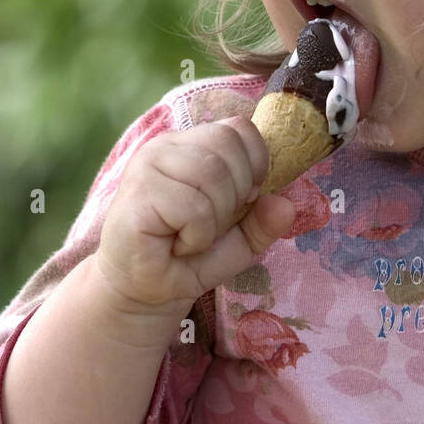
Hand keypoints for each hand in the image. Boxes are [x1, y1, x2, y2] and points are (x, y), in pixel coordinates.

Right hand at [94, 117, 295, 311]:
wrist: (141, 294)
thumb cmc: (185, 260)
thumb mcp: (238, 242)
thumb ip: (263, 222)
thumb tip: (286, 205)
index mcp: (190, 146)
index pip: (239, 128)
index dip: (254, 164)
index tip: (243, 201)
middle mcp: (165, 146)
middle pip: (228, 143)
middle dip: (236, 193)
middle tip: (211, 225)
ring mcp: (147, 166)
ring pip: (212, 172)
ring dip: (215, 218)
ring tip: (192, 236)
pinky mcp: (137, 194)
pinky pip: (194, 206)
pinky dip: (197, 236)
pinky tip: (176, 245)